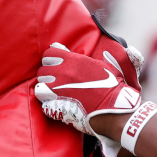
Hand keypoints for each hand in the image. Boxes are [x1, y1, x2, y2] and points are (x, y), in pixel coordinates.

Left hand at [33, 41, 143, 156]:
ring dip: (45, 89)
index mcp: (75, 61)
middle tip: (56, 80)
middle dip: (48, 75)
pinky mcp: (58, 107)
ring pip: (40, 86)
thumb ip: (91, 56)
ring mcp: (59, 91)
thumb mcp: (106, 65)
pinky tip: (56, 104)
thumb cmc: (114, 86)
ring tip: (54, 92)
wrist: (116, 109)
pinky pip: (44, 103)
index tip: (56, 64)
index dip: (51, 59)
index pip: (50, 53)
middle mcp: (64, 74)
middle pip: (42, 70)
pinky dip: (48, 104)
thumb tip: (84, 48)